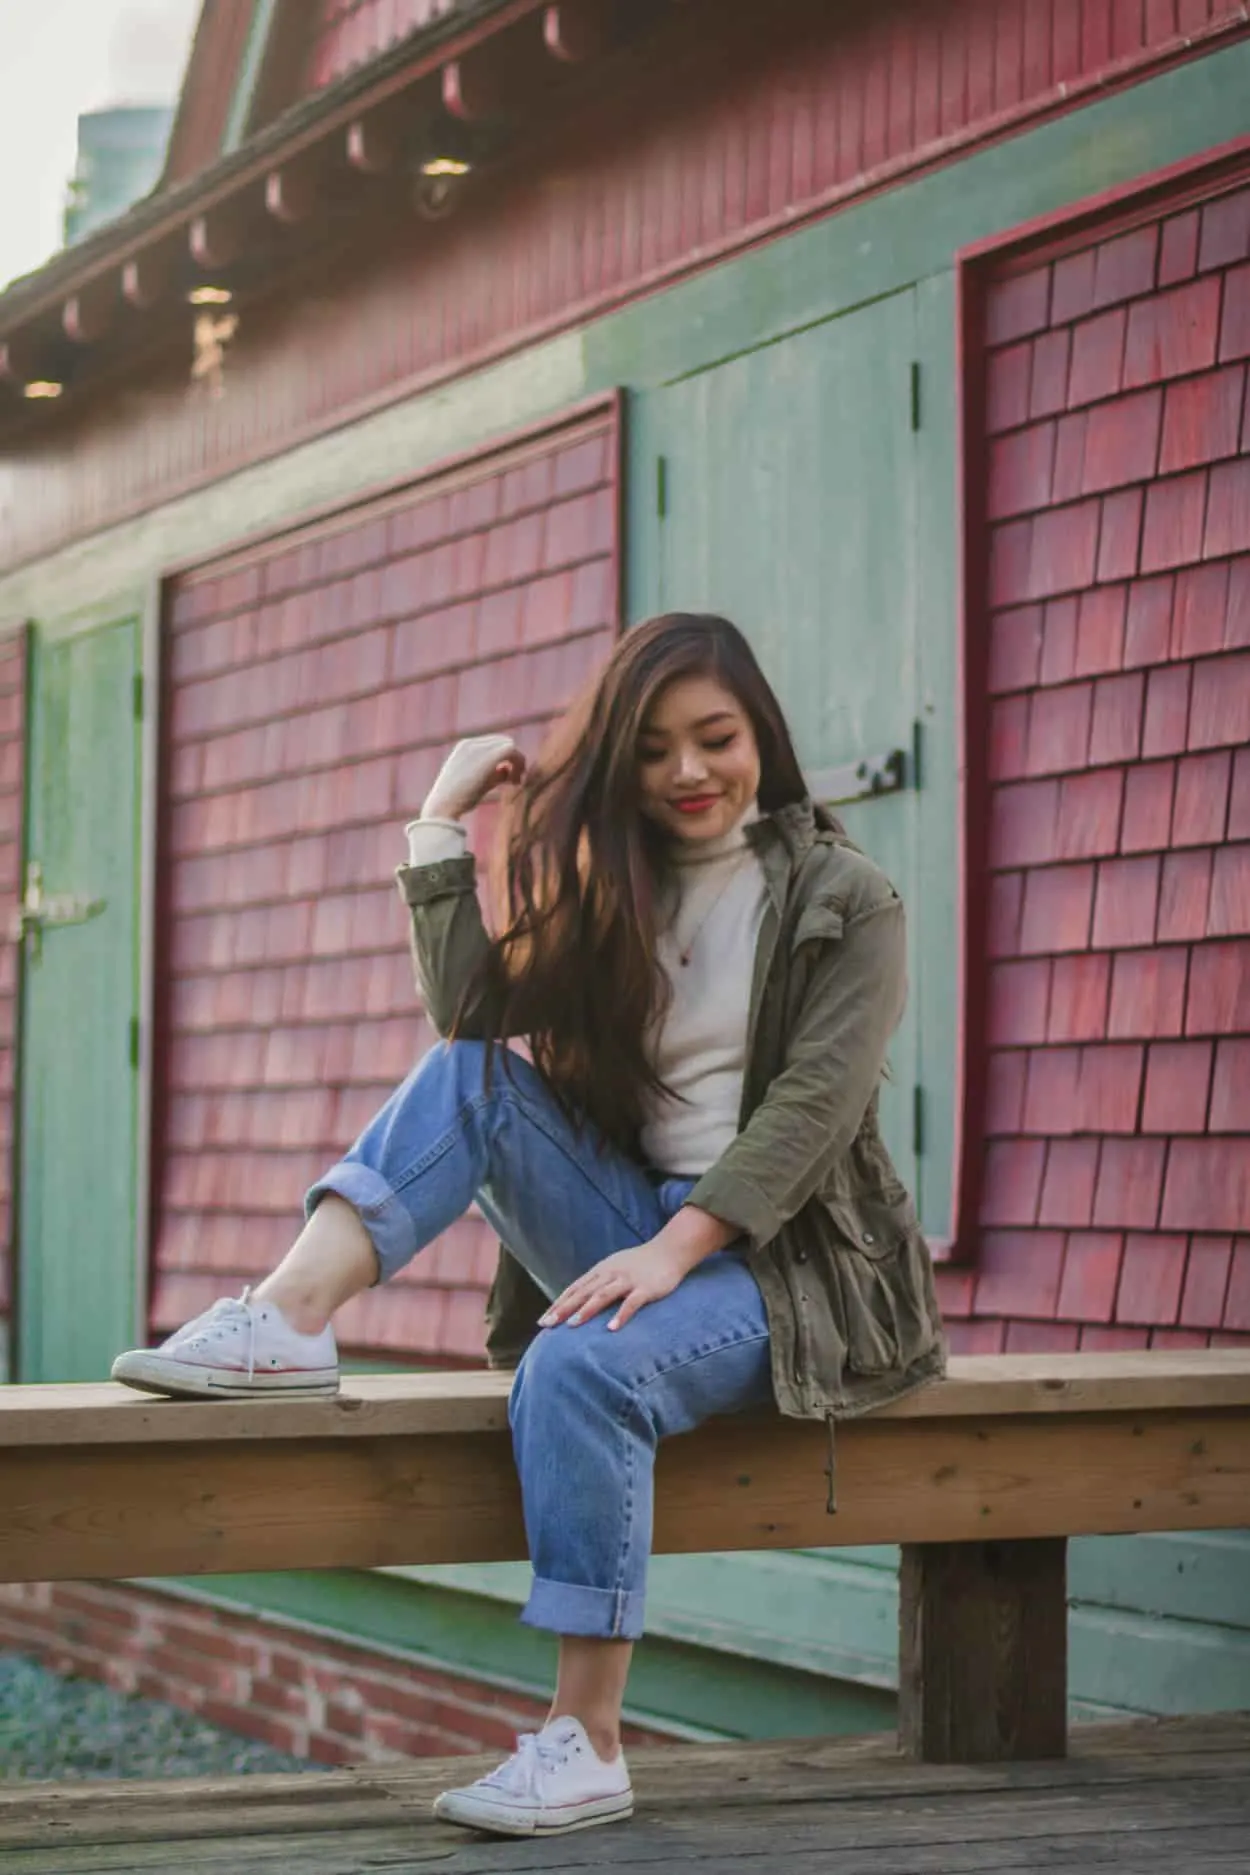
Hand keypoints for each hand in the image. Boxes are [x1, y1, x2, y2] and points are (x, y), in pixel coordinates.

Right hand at [421, 735, 525, 821]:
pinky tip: (514, 782)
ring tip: (515, 783)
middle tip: (515, 781)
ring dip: (517, 762)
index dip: (505, 759)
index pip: (492, 744)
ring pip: (509, 745)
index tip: (508, 779)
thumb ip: (489, 774)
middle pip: (503, 741)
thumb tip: (505, 771)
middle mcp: (471, 743)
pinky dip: (518, 764)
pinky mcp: (489, 756)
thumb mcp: (473, 784)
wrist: (443, 807)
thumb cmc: (456, 802)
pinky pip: (512, 750)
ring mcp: (479, 748)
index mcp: (463, 748)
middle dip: (513, 759)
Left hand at [539, 1236, 699, 1332]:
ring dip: (587, 1310)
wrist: (670, 1250)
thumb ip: (599, 1281)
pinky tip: (612, 1329)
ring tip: (573, 1325)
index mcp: (601, 1270)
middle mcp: (611, 1273)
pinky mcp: (646, 1288)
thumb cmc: (641, 1263)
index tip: (543, 1320)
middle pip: (583, 1292)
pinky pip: (631, 1303)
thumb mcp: (615, 1267)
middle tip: (547, 1324)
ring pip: (603, 1295)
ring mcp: (628, 1280)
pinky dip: (621, 1315)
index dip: (558, 1303)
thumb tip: (580, 1299)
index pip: (575, 1288)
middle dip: (564, 1308)